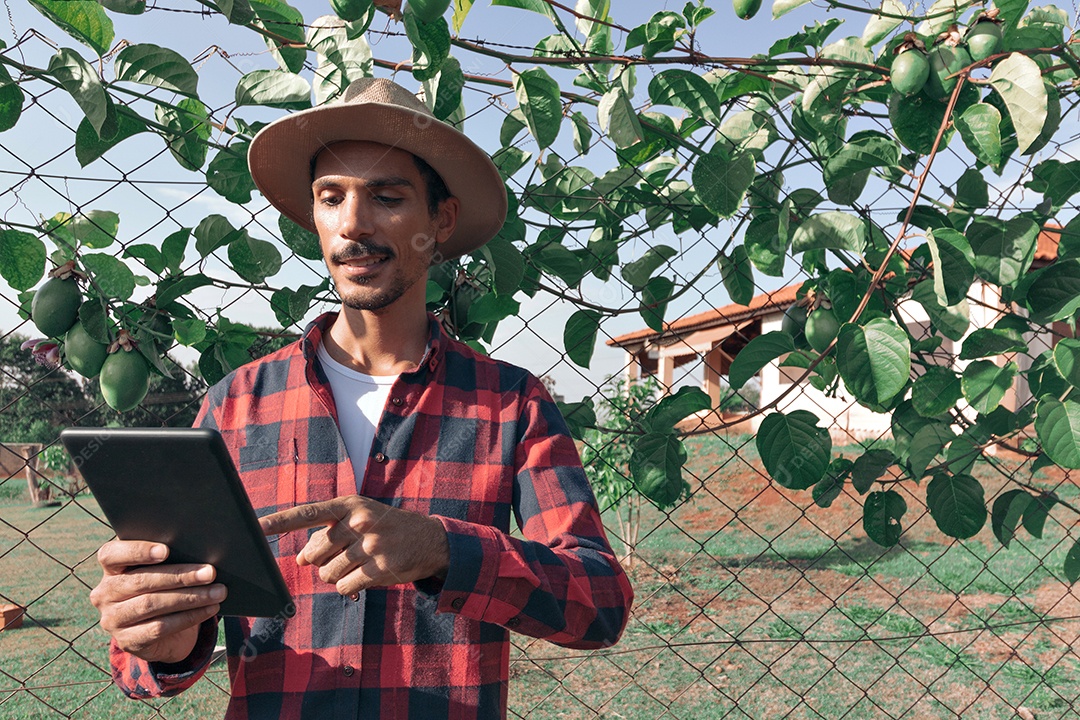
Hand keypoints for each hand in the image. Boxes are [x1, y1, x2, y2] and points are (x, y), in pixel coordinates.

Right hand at [90, 541, 225, 663]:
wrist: (164, 631)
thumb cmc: (166, 587)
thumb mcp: (163, 570)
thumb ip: (170, 557)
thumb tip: (201, 547)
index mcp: (111, 568)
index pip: (110, 555)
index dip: (137, 551)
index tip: (166, 550)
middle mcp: (105, 593)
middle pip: (141, 581)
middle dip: (180, 576)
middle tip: (211, 572)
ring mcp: (113, 619)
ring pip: (151, 604)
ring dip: (190, 597)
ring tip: (218, 592)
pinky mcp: (128, 641)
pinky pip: (160, 627)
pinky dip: (189, 617)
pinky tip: (210, 609)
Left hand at [259, 496, 448, 594]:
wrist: (430, 540)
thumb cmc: (387, 528)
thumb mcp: (359, 520)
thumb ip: (328, 535)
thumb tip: (300, 558)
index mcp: (350, 505)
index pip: (308, 513)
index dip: (280, 521)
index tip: (256, 526)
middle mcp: (360, 522)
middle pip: (315, 553)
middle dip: (321, 561)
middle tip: (343, 556)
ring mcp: (371, 545)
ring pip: (328, 573)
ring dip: (336, 576)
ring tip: (358, 565)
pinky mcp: (380, 569)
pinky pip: (344, 587)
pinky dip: (348, 587)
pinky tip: (364, 576)